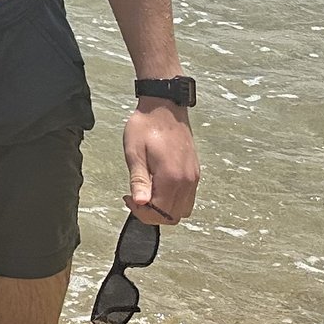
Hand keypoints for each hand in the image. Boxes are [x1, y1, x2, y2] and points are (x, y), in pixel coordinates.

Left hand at [122, 100, 199, 225]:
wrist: (164, 107)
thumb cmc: (146, 126)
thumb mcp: (135, 153)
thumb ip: (139, 181)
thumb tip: (141, 204)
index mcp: (172, 177)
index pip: (160, 212)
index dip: (142, 213)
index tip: (128, 198)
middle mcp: (187, 181)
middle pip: (173, 216)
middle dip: (153, 214)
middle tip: (136, 197)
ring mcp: (193, 177)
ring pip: (182, 209)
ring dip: (164, 208)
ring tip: (146, 192)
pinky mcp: (195, 173)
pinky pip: (187, 197)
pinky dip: (173, 200)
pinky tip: (158, 185)